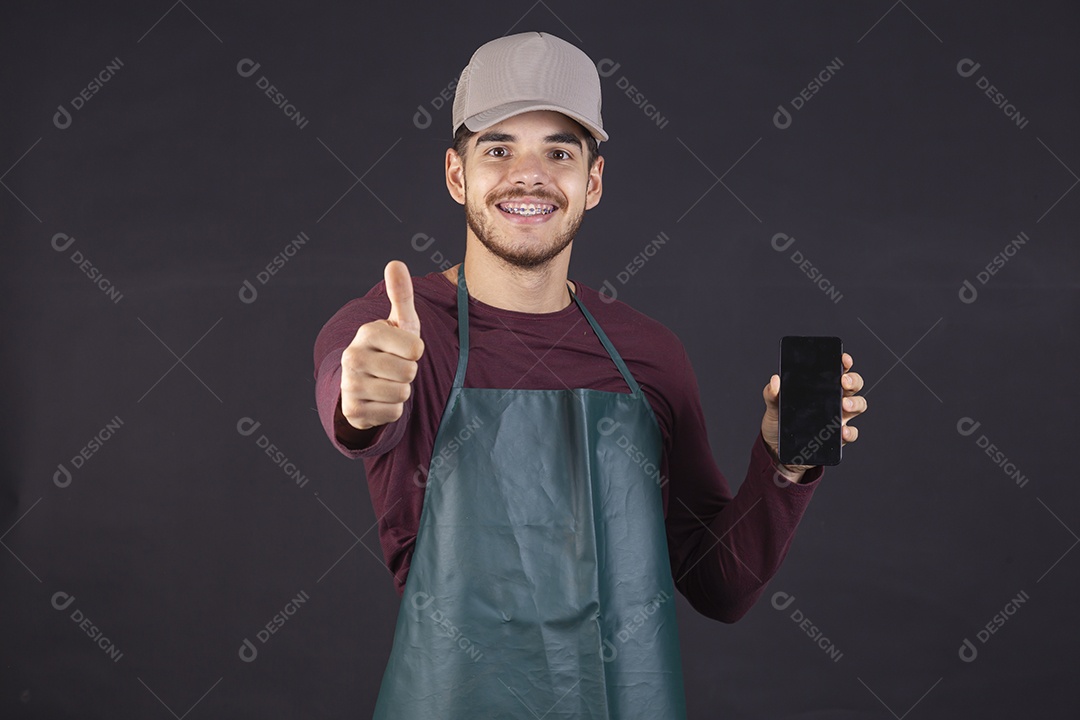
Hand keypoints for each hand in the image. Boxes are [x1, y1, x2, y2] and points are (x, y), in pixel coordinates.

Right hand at [339, 261, 424, 430]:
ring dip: (402, 392)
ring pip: (401, 394)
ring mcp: (350, 385)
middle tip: (395, 368)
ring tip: (388, 382)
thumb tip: (395, 262)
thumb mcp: (400, 322)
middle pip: (409, 373)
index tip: (403, 350)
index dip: (415, 352)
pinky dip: (393, 410)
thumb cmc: (390, 348)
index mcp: (367, 332)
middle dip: (408, 373)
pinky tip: (380, 400)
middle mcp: (353, 357)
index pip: (415, 349)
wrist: (365, 383)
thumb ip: (401, 294)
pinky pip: (393, 414)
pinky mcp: (353, 411)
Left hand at [761, 352, 866, 480]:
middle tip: (843, 381)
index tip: (842, 359)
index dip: (843, 363)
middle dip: (853, 380)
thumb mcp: (773, 406)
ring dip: (855, 403)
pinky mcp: (837, 438)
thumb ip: (772, 393)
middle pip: (853, 386)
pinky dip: (850, 431)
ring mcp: (838, 419)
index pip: (837, 371)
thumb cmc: (779, 424)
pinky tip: (842, 431)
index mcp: (821, 388)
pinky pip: (851, 433)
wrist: (778, 451)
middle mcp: (834, 401)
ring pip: (858, 405)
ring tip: (843, 404)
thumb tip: (775, 380)